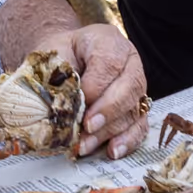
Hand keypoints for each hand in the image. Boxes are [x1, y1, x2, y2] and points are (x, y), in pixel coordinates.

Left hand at [47, 26, 147, 159]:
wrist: (65, 60)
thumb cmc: (59, 57)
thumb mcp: (53, 55)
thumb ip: (58, 75)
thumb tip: (60, 106)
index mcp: (108, 41)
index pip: (110, 62)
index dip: (96, 85)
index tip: (79, 101)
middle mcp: (130, 62)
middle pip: (129, 86)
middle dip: (107, 110)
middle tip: (87, 126)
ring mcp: (136, 86)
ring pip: (133, 109)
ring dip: (110, 130)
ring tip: (85, 145)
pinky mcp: (136, 108)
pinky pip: (139, 126)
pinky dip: (128, 141)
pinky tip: (112, 151)